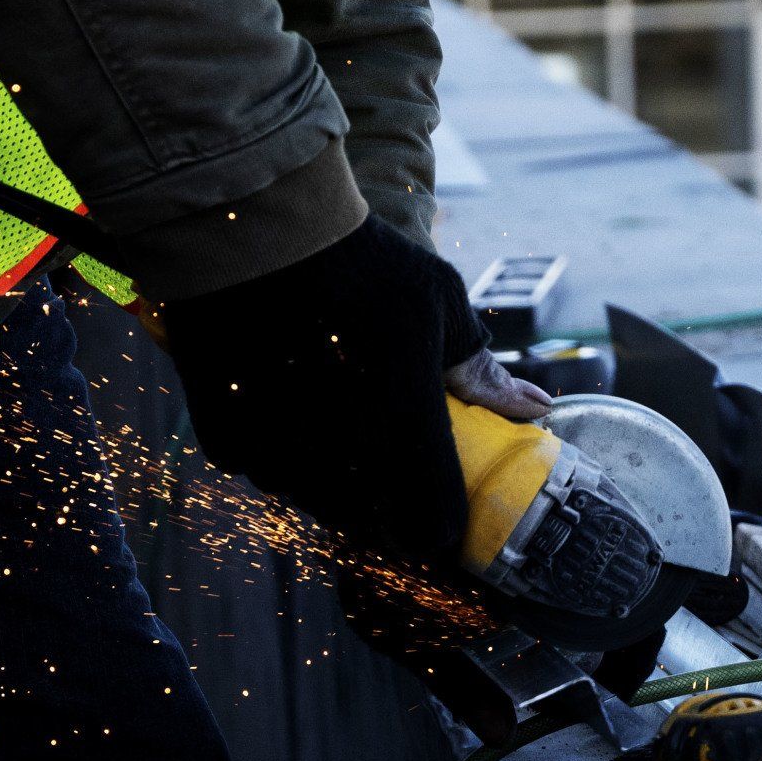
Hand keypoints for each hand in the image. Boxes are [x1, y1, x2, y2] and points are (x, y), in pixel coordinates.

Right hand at [162, 215, 540, 559]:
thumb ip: (478, 364)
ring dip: (333, 490)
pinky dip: (281, 460)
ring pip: (315, 498)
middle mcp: (334, 428)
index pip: (429, 504)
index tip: (439, 535)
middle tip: (391, 488)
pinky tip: (291, 424)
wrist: (248, 225)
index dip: (437, 528)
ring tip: (341, 449)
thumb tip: (535, 408)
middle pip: (370, 514)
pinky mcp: (226, 430)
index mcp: (399, 396)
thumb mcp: (431, 296)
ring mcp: (274, 435)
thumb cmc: (354, 258)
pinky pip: (263, 473)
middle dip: (386, 512)